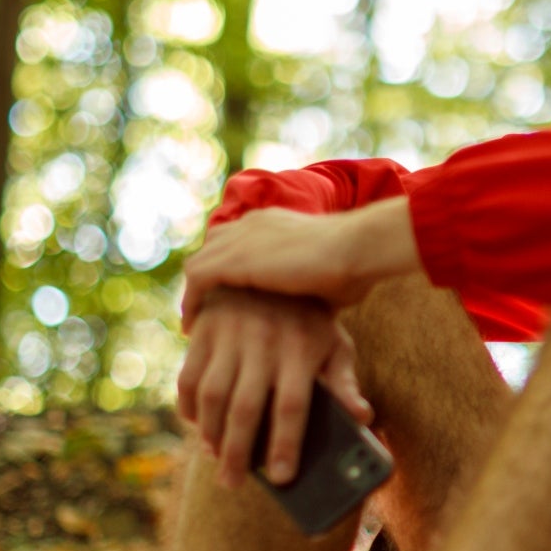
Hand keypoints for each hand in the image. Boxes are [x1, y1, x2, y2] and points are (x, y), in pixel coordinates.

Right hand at [175, 287, 371, 487]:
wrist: (271, 271)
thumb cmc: (310, 322)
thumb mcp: (334, 344)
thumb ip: (344, 381)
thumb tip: (362, 417)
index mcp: (302, 348)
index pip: (292, 406)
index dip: (286, 445)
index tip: (282, 479)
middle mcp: (264, 340)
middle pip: (246, 408)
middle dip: (238, 453)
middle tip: (232, 483)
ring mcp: (230, 333)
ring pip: (212, 396)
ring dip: (210, 434)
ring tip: (216, 458)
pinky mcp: (204, 329)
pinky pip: (188, 376)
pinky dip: (188, 407)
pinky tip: (197, 426)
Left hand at [180, 199, 420, 327]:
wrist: (358, 249)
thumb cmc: (356, 267)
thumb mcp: (329, 276)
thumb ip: (312, 288)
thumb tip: (318, 315)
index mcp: (276, 223)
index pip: (238, 239)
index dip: (229, 267)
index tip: (228, 297)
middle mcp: (253, 223)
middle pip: (212, 247)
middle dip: (205, 278)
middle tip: (205, 310)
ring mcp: (242, 238)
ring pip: (199, 264)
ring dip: (194, 293)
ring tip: (195, 324)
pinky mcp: (235, 259)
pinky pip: (197, 280)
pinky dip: (192, 303)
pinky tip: (194, 328)